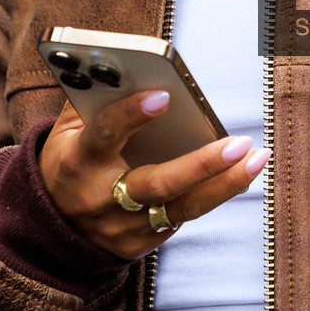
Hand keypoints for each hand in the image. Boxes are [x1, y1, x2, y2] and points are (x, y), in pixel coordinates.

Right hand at [39, 87, 268, 260]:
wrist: (52, 229)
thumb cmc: (69, 162)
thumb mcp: (65, 132)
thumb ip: (92, 99)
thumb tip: (127, 66)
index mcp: (77, 162)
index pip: (104, 136)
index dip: (130, 116)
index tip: (163, 95)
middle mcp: (101, 199)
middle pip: (156, 184)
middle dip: (200, 164)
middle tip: (239, 142)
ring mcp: (124, 227)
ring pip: (181, 208)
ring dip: (225, 184)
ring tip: (257, 156)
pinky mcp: (143, 244)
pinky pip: (185, 217)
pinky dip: (215, 193)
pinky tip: (241, 172)